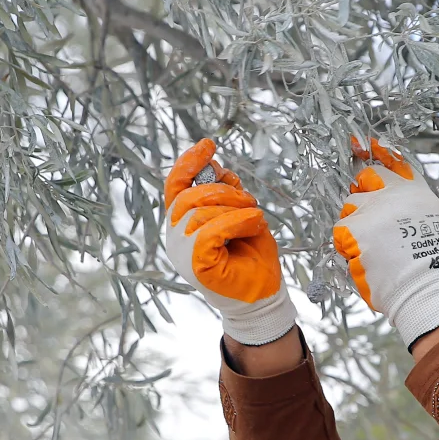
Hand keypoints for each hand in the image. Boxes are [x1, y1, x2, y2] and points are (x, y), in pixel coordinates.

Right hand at [163, 138, 297, 345]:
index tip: (208, 144)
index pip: (175, 187)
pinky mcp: (196, 265)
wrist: (263, 295)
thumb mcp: (240, 214)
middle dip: (223, 190)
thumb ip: (225, 193)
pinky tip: (253, 225)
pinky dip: (236, 222)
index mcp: (182, 224)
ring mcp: (182, 253)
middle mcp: (176, 237)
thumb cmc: (251, 257)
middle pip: (189, 197)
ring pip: (200, 212)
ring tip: (254, 218)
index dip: (188, 163)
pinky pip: (210, 231)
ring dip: (235, 208)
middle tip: (249, 201)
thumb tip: (217, 167)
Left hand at [332, 138, 438, 348]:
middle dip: (362, 196)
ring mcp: (373, 210)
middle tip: (370, 220)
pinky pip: (340, 230)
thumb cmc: (426, 264)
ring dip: (354, 224)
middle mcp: (394, 195)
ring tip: (372, 247)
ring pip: (349, 207)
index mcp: (415, 191)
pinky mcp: (355, 229)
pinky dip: (346, 245)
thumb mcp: (428, 221)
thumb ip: (406, 202)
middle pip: (364, 180)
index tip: (359, 144)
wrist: (421, 290)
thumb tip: (381, 190)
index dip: (374, 153)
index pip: (391, 161)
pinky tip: (363, 256)